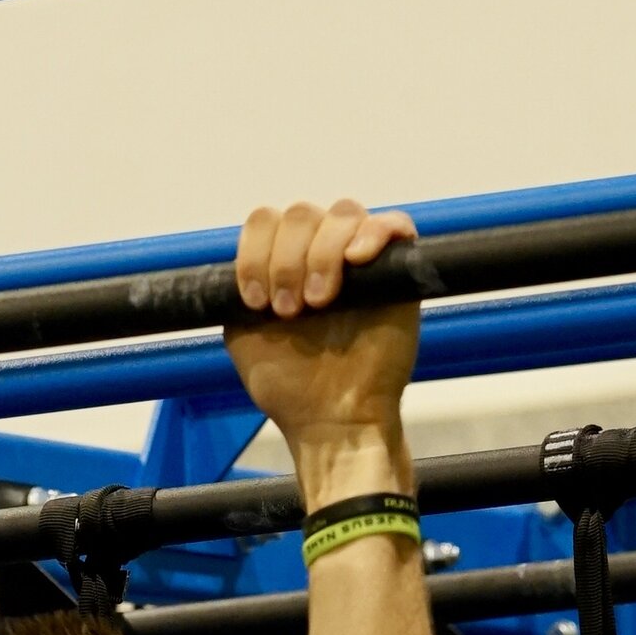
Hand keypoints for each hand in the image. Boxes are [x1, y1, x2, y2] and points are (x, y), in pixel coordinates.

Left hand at [225, 198, 421, 475]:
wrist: (333, 421)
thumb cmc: (291, 386)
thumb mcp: (245, 334)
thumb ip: (236, 294)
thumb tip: (234, 265)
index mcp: (282, 263)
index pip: (265, 222)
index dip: (255, 253)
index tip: (256, 302)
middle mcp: (321, 253)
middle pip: (301, 214)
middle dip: (287, 260)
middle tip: (290, 310)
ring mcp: (363, 259)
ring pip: (343, 213)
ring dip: (323, 253)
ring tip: (321, 302)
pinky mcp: (401, 271)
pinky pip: (396, 224)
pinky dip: (375, 232)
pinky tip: (357, 260)